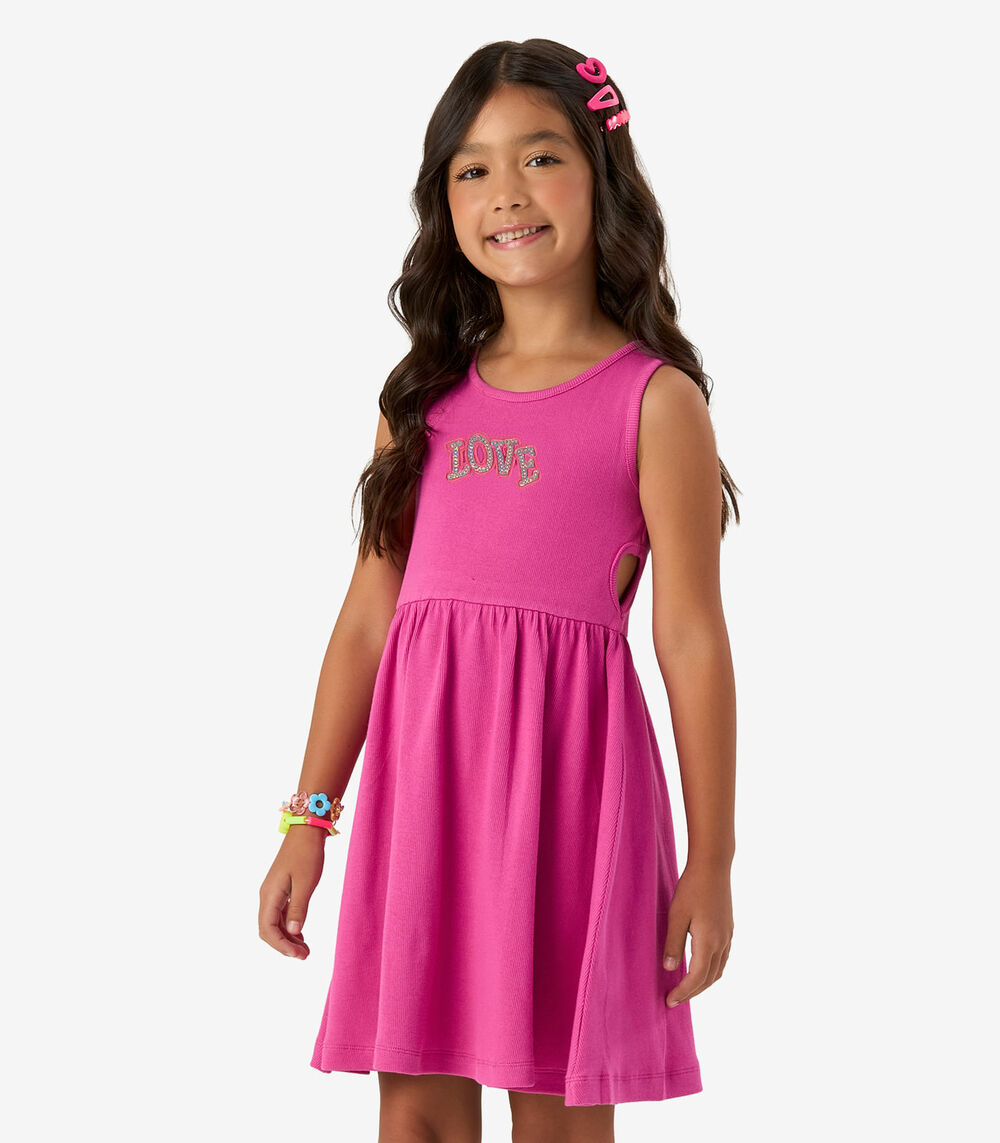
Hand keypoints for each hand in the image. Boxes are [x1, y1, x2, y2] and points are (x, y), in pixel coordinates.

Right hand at [258, 827, 326, 959]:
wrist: (306, 831)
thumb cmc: (307, 854)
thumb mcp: (306, 883)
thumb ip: (299, 909)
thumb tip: (294, 932)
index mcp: (269, 895)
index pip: (268, 929)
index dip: (281, 945)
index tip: (298, 955)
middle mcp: (267, 895)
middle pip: (268, 929)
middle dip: (284, 945)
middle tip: (304, 955)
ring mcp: (273, 892)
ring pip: (275, 923)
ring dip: (288, 937)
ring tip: (305, 949)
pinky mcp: (281, 889)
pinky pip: (280, 914)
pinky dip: (289, 927)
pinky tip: (301, 935)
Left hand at [662, 859, 732, 1007]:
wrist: (713, 866)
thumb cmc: (691, 888)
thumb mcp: (676, 915)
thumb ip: (672, 943)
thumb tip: (670, 969)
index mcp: (708, 942)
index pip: (697, 977)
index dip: (683, 992)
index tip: (670, 1001)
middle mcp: (722, 942)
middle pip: (709, 978)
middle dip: (693, 992)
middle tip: (675, 999)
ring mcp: (728, 936)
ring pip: (718, 970)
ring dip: (703, 983)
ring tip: (686, 988)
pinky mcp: (728, 928)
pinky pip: (722, 958)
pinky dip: (711, 970)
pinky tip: (700, 967)